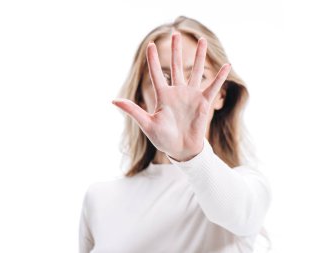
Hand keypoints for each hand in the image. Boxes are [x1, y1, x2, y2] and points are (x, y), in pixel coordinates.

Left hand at [112, 32, 230, 161]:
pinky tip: (227, 65)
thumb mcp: (147, 124)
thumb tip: (113, 100)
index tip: (151, 45)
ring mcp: (191, 96)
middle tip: (175, 34)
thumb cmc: (163, 138)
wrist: (181, 149)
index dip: (153, 60)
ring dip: (200, 56)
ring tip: (202, 40)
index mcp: (163, 96)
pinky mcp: (203, 103)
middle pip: (176, 66)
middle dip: (176, 50)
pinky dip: (219, 77)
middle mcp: (177, 92)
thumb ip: (133, 110)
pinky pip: (213, 87)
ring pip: (196, 71)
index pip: (157, 73)